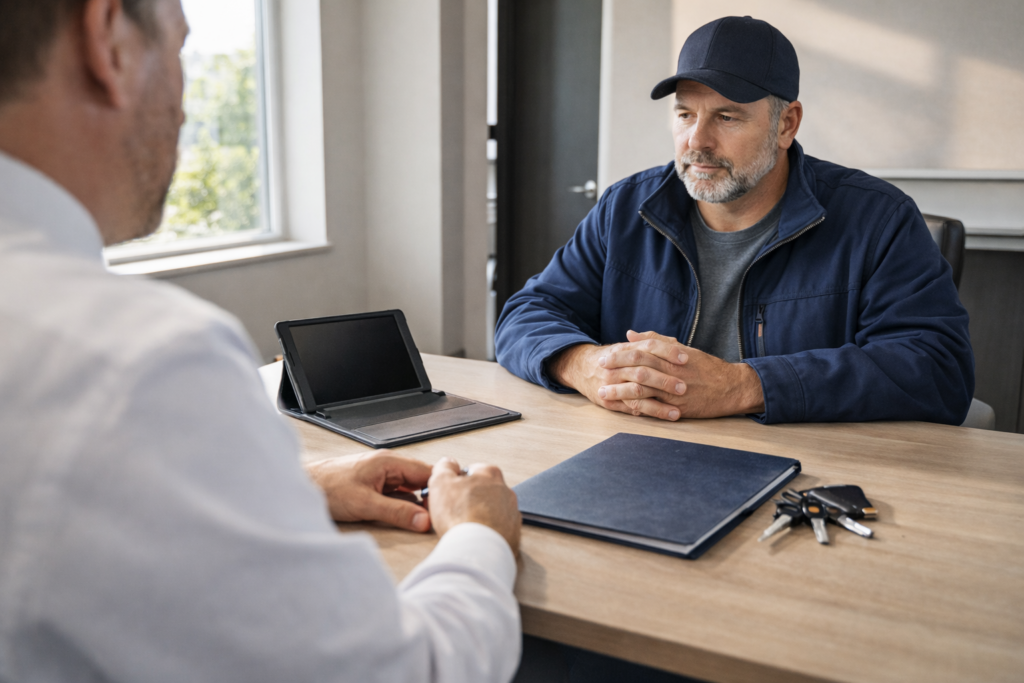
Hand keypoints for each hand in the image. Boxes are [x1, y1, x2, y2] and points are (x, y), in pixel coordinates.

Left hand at [305, 451, 432, 531]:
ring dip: (415, 503)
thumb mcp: (366, 504)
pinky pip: (395, 494)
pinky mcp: (371, 485)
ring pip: (408, 488)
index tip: (447, 507)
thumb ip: (397, 513)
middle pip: (419, 480)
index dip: (439, 489)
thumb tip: (423, 520)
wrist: (300, 486)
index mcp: (388, 462)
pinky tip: (403, 516)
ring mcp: (379, 475)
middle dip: (429, 498)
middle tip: (436, 518)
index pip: (426, 472)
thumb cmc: (326, 487)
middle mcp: (386, 465)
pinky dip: (402, 505)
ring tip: (422, 520)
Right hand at [425, 458, 521, 555]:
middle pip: (482, 491)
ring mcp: (512, 513)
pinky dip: (487, 533)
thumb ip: (444, 467)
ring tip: (464, 528)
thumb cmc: (461, 516)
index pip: (471, 471)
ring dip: (479, 517)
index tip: (448, 493)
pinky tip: (475, 538)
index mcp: (490, 473)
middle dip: (469, 500)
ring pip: (491, 511)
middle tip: (453, 512)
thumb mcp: (440, 482)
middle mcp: (506, 491)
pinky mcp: (514, 534)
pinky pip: (497, 529)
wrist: (478, 550)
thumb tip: (447, 464)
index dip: (456, 483)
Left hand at [549, 330, 764, 419]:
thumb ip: (656, 340)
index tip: (605, 356)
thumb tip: (631, 334)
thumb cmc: (706, 367)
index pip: (642, 351)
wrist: (731, 388)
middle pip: (639, 368)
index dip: (621, 354)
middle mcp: (673, 372)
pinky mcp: (679, 408)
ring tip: (603, 393)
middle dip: (616, 370)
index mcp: (673, 356)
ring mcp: (675, 391)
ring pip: (643, 390)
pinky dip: (636, 408)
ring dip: (620, 392)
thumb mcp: (683, 349)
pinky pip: (654, 408)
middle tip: (599, 372)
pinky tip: (622, 409)